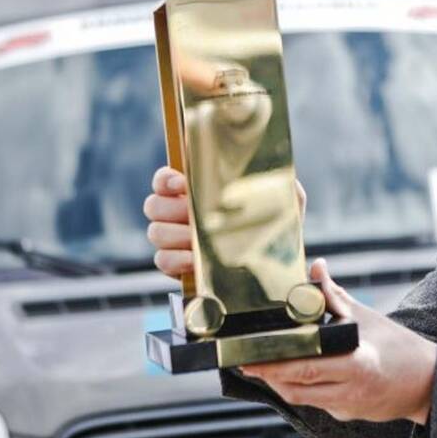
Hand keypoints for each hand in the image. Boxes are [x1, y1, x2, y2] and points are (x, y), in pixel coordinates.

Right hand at [143, 165, 306, 276]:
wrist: (273, 264)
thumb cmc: (273, 226)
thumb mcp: (283, 201)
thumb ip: (281, 183)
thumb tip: (282, 171)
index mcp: (196, 192)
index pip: (164, 180)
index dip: (165, 179)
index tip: (181, 183)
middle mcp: (179, 214)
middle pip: (153, 205)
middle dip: (172, 208)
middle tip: (193, 213)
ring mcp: (175, 240)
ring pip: (155, 232)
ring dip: (174, 234)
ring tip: (196, 238)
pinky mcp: (177, 265)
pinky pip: (162, 260)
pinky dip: (176, 259)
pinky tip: (195, 259)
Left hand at [239, 259, 436, 424]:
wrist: (429, 383)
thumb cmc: (399, 347)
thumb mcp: (367, 317)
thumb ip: (334, 295)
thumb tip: (315, 266)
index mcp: (356, 364)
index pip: (306, 367)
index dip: (274, 365)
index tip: (251, 358)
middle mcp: (350, 390)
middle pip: (297, 387)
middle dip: (268, 375)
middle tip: (245, 362)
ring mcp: (348, 408)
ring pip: (302, 399)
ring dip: (281, 383)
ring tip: (262, 366)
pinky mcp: (347, 416)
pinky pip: (316, 403)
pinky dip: (301, 389)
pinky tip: (291, 374)